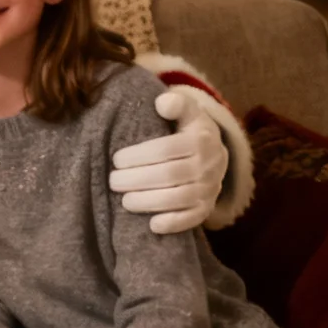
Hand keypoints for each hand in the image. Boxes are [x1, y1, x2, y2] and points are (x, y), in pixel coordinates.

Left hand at [109, 90, 227, 234]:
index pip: (166, 149)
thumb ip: (176, 103)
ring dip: (150, 202)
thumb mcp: (186, 110)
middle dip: (137, 180)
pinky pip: (194, 218)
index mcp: (201, 138)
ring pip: (180, 198)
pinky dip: (174, 223)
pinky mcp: (208, 206)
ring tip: (124, 201)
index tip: (116, 159)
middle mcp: (210, 164)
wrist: (214, 151)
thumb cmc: (188, 128)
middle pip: (170, 175)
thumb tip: (162, 102)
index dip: (139, 155)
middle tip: (113, 181)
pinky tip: (152, 225)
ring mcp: (210, 187)